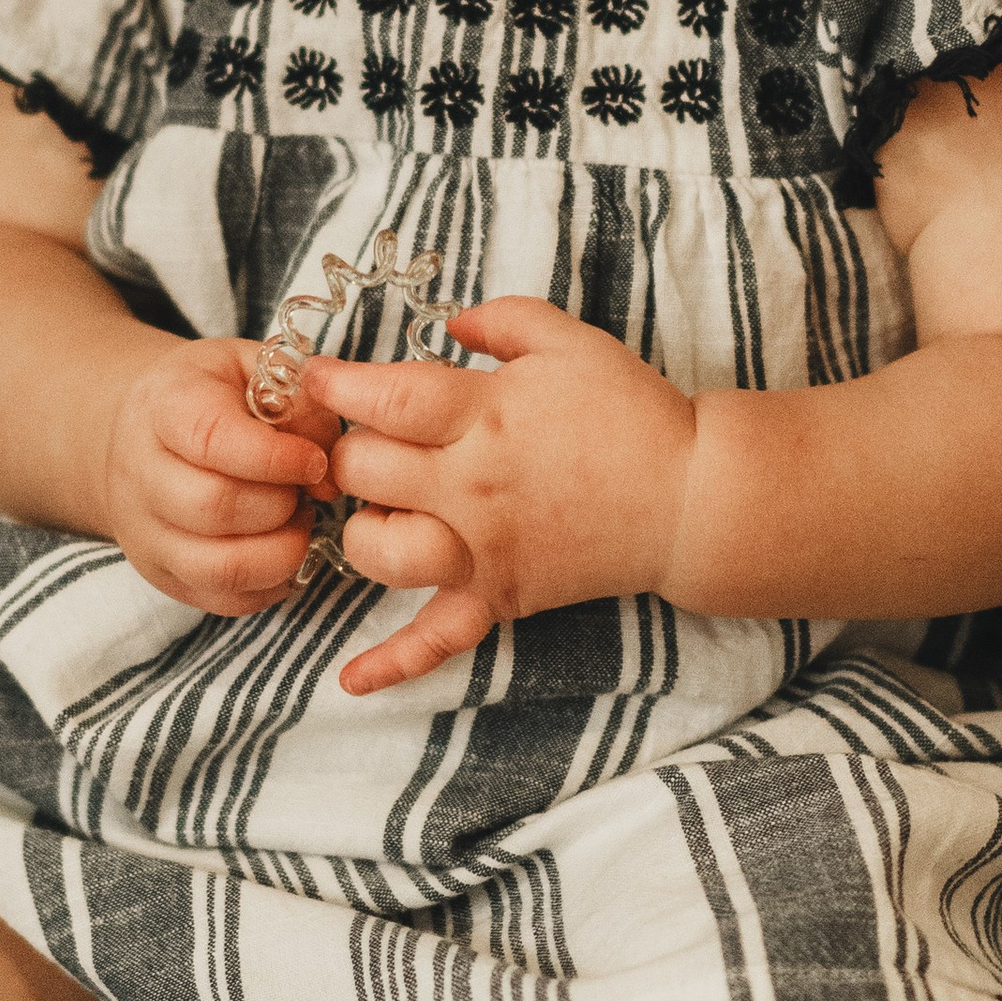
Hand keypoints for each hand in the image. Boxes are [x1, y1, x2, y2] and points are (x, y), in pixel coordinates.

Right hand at [100, 335, 339, 617]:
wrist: (147, 431)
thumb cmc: (214, 396)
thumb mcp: (255, 370)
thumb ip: (299, 407)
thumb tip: (328, 475)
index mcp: (164, 407)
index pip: (213, 440)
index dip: (276, 458)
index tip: (315, 460)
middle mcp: (140, 473)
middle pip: (215, 508)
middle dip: (282, 504)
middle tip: (305, 490)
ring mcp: (144, 533)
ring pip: (220, 567)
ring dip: (281, 551)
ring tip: (297, 520)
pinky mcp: (162, 575)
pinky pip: (225, 600)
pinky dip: (271, 582)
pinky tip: (283, 546)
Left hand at [306, 303, 697, 695]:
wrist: (689, 496)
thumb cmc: (631, 412)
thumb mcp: (568, 341)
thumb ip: (500, 320)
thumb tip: (449, 325)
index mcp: (484, 416)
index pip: (385, 401)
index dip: (337, 386)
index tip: (312, 376)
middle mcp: (471, 488)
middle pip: (363, 475)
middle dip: (348, 453)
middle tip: (370, 442)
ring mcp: (482, 550)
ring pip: (378, 554)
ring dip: (364, 529)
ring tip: (389, 510)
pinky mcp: (500, 597)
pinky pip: (437, 640)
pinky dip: (392, 665)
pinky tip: (348, 680)